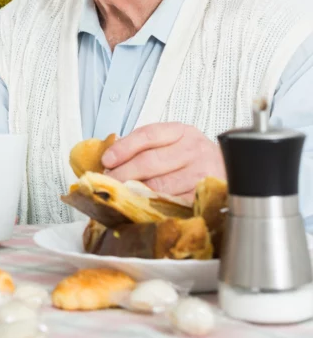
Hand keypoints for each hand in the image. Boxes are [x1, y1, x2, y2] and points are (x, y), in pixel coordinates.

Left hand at [103, 123, 225, 201]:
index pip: (147, 135)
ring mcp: (201, 174)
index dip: (123, 148)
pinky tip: (141, 205)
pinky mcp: (204, 196)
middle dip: (123, 173)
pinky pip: (173, 202)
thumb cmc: (192, 157)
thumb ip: (145, 146)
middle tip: (108, 181)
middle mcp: (193, 150)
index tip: (106, 160)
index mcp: (181, 132)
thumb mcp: (173, 142)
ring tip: (120, 194)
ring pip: (159, 185)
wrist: (230, 170)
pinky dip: (153, 205)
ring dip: (134, 191)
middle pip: (150, 162)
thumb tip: (111, 160)